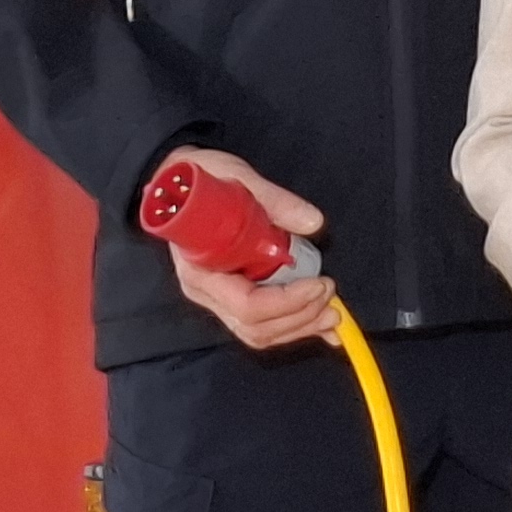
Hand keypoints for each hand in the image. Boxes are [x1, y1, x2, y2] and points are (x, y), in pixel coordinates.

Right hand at [155, 146, 338, 350]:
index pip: (246, 305)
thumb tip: (313, 221)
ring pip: (260, 332)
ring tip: (332, 312)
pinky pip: (262, 324)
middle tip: (330, 292)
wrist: (180, 185)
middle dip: (300, 315)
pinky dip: (294, 326)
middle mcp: (207, 292)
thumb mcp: (239, 179)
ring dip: (300, 326)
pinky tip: (321, 326)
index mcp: (202, 269)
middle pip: (255, 325)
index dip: (287, 301)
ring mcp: (218, 298)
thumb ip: (276, 201)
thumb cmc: (203, 181)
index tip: (318, 283)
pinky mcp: (232, 297)